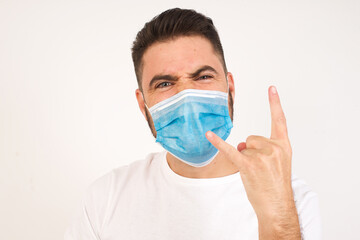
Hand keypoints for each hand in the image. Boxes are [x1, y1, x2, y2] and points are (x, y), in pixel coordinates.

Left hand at [206, 86, 299, 238]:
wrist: (276, 206)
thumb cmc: (276, 185)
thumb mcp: (277, 163)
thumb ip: (263, 148)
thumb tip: (243, 144)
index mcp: (283, 146)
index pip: (280, 120)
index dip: (275, 103)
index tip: (271, 88)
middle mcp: (274, 148)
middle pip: (252, 138)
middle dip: (251, 151)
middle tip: (260, 168)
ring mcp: (262, 156)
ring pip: (244, 147)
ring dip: (245, 158)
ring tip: (255, 173)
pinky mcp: (248, 165)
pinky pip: (230, 150)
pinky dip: (218, 143)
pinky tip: (209, 135)